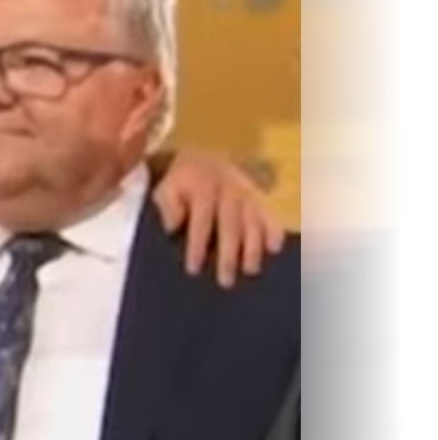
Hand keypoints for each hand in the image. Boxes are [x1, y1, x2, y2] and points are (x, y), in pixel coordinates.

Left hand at [151, 150, 285, 288]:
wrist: (202, 159)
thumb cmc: (181, 183)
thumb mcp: (165, 189)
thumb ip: (168, 206)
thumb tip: (174, 227)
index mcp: (203, 188)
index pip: (201, 221)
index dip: (197, 246)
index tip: (193, 269)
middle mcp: (229, 189)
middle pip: (231, 225)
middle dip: (229, 254)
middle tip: (226, 281)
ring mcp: (247, 193)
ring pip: (253, 222)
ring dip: (253, 247)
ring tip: (250, 270)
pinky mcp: (260, 197)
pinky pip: (270, 214)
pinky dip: (274, 230)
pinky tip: (275, 249)